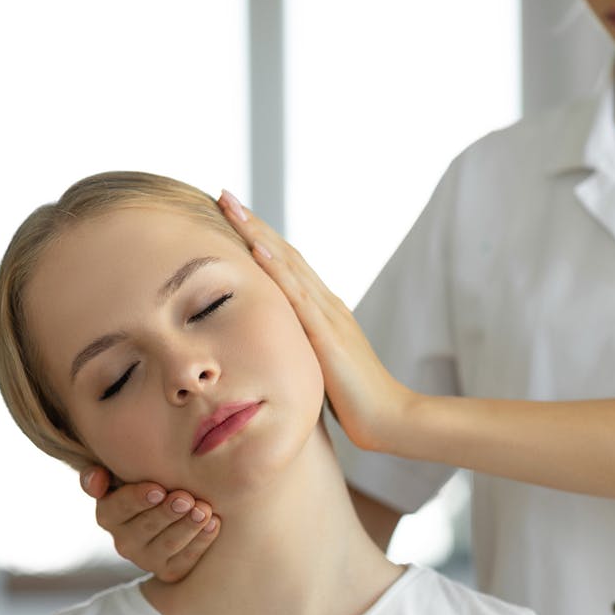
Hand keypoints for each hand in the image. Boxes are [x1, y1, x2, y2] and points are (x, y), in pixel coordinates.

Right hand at [80, 465, 218, 582]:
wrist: (169, 516)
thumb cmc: (145, 486)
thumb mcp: (119, 477)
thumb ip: (99, 476)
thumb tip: (97, 479)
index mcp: (108, 515)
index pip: (117, 508)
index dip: (137, 499)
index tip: (158, 489)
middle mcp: (123, 541)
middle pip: (145, 527)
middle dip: (167, 512)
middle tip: (186, 498)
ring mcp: (146, 559)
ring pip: (168, 544)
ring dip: (187, 527)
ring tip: (203, 510)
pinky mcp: (169, 571)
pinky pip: (185, 559)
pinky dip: (201, 541)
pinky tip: (213, 524)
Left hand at [215, 190, 417, 453]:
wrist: (391, 419)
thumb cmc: (355, 402)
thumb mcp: (316, 368)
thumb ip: (298, 351)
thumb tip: (271, 351)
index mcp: (321, 310)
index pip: (285, 264)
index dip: (258, 238)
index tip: (230, 216)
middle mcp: (325, 303)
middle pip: (284, 253)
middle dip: (252, 223)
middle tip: (224, 194)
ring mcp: (328, 315)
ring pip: (288, 263)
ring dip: (258, 233)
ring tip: (233, 206)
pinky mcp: (327, 335)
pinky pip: (298, 296)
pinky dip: (277, 269)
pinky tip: (258, 249)